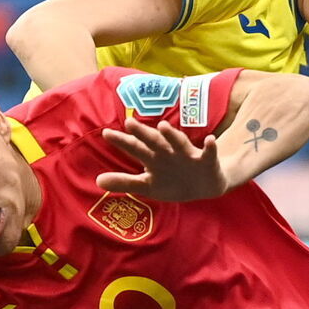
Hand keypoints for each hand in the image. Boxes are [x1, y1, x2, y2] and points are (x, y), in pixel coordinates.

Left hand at [98, 121, 227, 201]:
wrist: (206, 185)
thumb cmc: (173, 181)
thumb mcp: (148, 185)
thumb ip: (125, 182)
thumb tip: (97, 181)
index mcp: (154, 158)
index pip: (135, 147)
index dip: (122, 141)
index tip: (106, 133)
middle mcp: (169, 152)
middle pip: (154, 142)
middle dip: (143, 133)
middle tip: (129, 123)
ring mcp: (188, 155)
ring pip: (179, 143)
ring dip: (172, 135)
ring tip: (163, 127)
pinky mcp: (206, 161)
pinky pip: (209, 153)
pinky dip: (210, 147)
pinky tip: (210, 140)